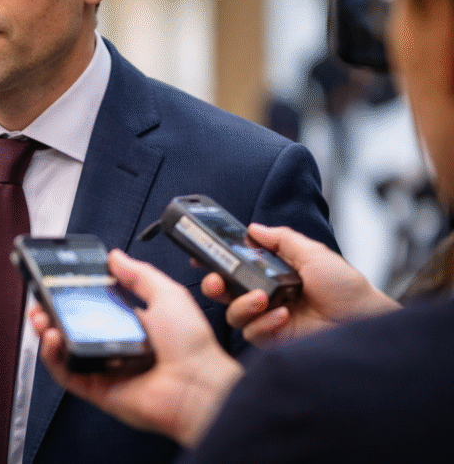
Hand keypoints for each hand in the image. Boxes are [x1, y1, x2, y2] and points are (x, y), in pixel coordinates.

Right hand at [30, 250, 242, 446]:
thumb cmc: (192, 345)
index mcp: (132, 323)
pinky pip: (67, 375)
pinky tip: (52, 339)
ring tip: (41, 318)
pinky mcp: (98, 389)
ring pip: (64, 350)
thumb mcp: (167, 294)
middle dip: (52, 312)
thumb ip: (139, 274)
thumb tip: (115, 256)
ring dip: (47, 332)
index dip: (72, 295)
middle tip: (41, 300)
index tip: (56, 282)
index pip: (93, 306)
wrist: (198, 384)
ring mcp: (105, 368)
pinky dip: (53, 358)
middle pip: (72, 327)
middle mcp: (116, 345)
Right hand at [200, 224, 400, 346]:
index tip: (203, 254)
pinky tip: (281, 316)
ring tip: (262, 298)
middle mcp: (266, 296)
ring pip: (233, 315)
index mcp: (272, 274)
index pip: (235, 268)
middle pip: (225, 292)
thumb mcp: (312, 253)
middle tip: (217, 280)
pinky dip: (263, 323)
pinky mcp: (274, 339)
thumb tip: (253, 228)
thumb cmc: (346, 288)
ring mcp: (268, 319)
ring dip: (243, 304)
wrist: (365, 319)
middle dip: (214, 284)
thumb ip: (281, 239)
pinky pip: (252, 333)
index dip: (217, 262)